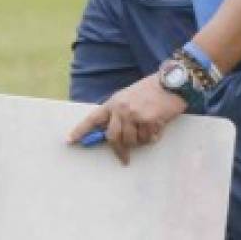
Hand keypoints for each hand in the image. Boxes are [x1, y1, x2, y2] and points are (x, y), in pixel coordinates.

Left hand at [67, 74, 186, 164]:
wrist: (171, 82)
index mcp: (114, 102)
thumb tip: (113, 137)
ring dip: (140, 139)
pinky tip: (158, 124)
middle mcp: (121, 108)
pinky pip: (147, 139)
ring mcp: (134, 114)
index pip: (94, 118)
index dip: (81, 130)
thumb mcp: (130, 98)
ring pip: (131, 141)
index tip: (69, 141)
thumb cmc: (151, 91)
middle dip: (119, 149)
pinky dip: (153, 136)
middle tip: (125, 158)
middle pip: (112, 137)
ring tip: (148, 127)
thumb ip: (120, 113)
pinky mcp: (147, 120)